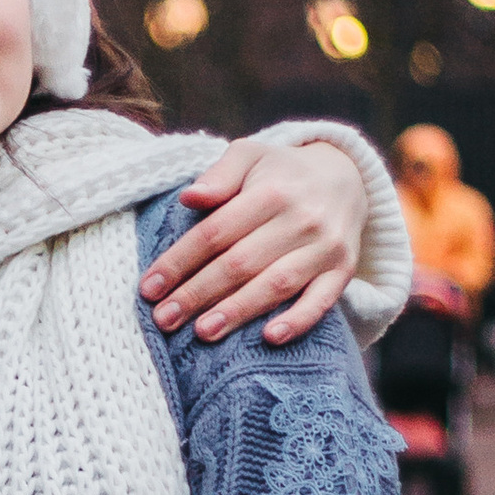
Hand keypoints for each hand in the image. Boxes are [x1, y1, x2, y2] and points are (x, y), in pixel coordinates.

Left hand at [141, 131, 367, 345]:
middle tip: (164, 319)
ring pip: (276, 285)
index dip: (179, 261)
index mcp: (272, 192)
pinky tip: (269, 337)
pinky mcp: (343, 270)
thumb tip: (189, 198)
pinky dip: (298, 320)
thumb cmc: (280, 172)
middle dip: (198, 294)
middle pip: (240, 263)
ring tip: (202, 332)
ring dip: (237, 311)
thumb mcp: (249, 156)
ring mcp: (325, 247)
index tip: (149, 288)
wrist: (345, 177)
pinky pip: (322, 300)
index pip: (215, 233)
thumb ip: (219, 175)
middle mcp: (302, 219)